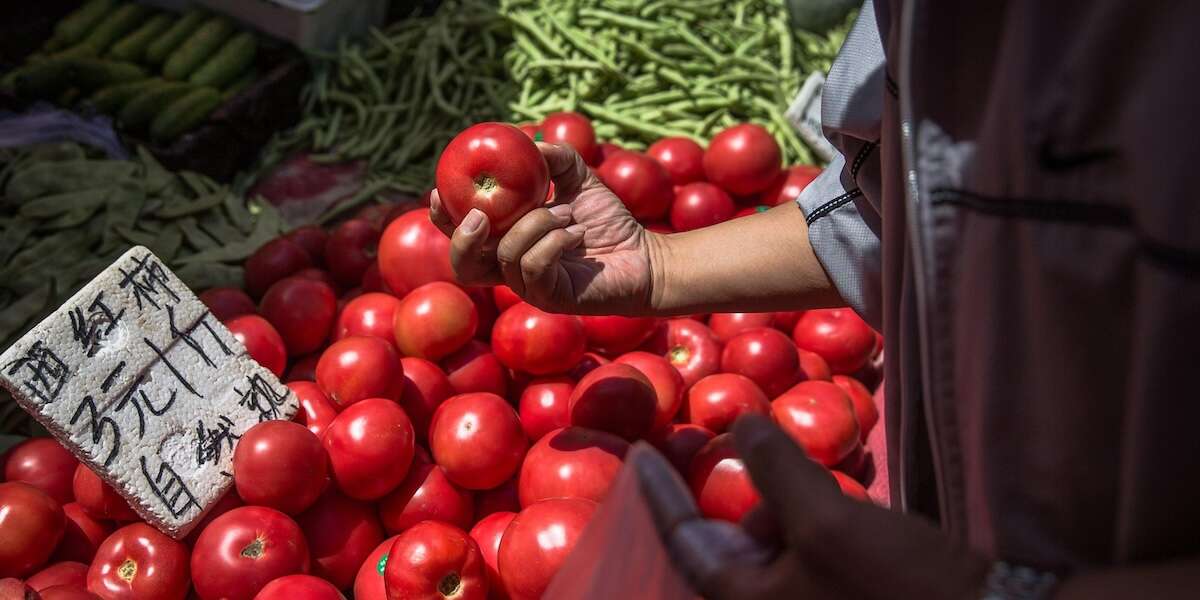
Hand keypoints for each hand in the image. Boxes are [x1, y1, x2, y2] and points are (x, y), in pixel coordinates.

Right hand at [430, 143, 658, 314]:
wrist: (644, 256)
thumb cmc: (608, 220)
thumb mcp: (578, 180)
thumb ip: (552, 158)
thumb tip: (526, 139)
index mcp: (506, 242)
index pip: (461, 236)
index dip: (442, 218)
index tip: (439, 189)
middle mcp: (511, 269)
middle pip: (463, 266)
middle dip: (463, 238)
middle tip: (479, 213)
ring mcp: (530, 287)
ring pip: (506, 256)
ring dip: (534, 225)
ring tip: (566, 212)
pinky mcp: (551, 297)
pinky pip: (534, 266)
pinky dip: (553, 240)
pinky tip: (576, 231)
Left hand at [633, 415, 989, 599]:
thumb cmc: (897, 585)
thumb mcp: (826, 520)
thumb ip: (776, 469)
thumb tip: (744, 424)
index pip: (685, 542)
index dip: (659, 494)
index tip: (638, 453)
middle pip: (726, 544)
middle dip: (719, 492)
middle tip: (710, 441)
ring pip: (769, 544)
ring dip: (768, 499)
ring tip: (768, 453)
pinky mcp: (845, 594)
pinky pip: (805, 550)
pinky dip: (801, 512)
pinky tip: (814, 485)